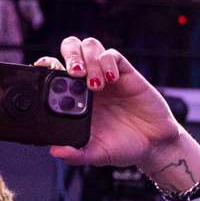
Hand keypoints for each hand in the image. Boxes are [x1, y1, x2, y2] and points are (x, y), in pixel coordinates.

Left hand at [33, 36, 183, 166]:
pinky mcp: (125, 72)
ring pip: (89, 46)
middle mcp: (87, 82)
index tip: (45, 72)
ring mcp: (106, 75)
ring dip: (88, 59)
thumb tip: (56, 151)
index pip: (53, 70)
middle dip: (69, 55)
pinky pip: (112, 55)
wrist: (154, 145)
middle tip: (74, 74)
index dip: (46, 65)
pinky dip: (108, 62)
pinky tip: (112, 80)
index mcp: (74, 98)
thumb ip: (76, 154)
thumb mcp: (96, 154)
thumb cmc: (124, 147)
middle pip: (69, 48)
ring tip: (95, 83)